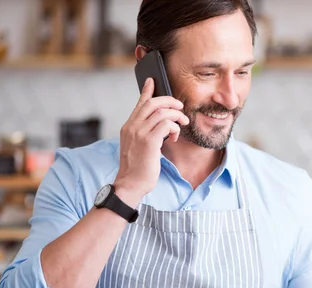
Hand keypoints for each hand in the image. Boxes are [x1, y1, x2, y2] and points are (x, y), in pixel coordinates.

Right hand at [114, 77, 188, 204]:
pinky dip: (175, 128)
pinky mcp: (149, 141)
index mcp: (128, 127)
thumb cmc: (138, 168)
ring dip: (176, 116)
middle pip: (153, 103)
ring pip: (162, 112)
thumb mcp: (138, 147)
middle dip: (170, 102)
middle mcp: (132, 126)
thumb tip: (159, 127)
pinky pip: (166, 125)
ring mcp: (139, 133)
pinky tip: (175, 137)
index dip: (147, 91)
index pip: (139, 103)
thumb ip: (145, 134)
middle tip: (180, 108)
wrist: (130, 184)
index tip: (152, 81)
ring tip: (182, 124)